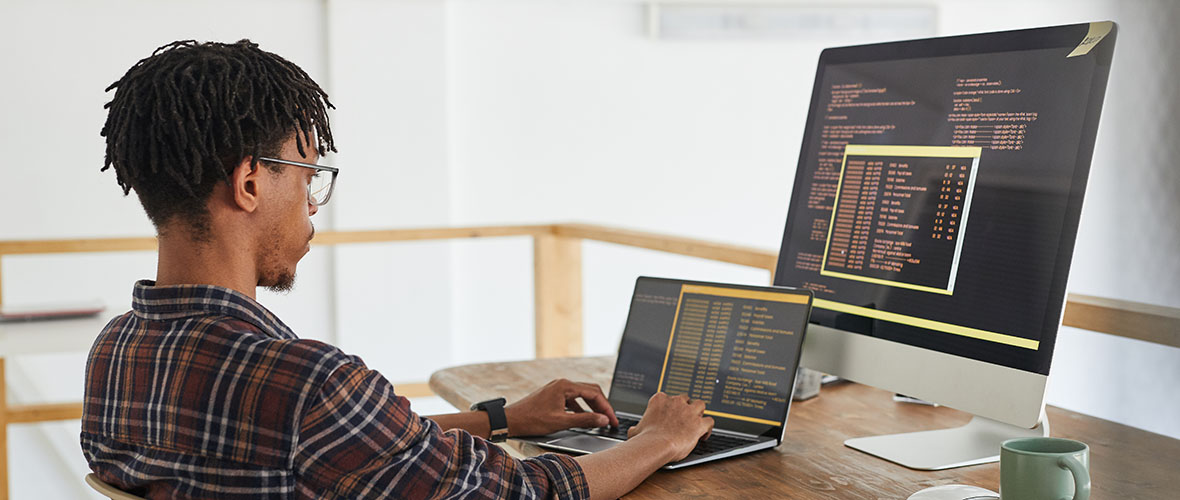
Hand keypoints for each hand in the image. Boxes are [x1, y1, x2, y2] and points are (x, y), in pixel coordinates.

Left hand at [504, 378, 618, 436]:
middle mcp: (562, 384)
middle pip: (590, 391)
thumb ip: (585, 420)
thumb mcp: (561, 422)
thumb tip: (603, 419)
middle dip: (602, 405)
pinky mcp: (553, 395)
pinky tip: (583, 419)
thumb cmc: (532, 420)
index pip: (594, 394)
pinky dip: (581, 408)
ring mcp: (557, 388)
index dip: (606, 408)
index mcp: (565, 386)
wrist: (510, 420)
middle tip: (611, 419)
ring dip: (592, 407)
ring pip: (582, 395)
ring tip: (600, 420)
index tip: (613, 420)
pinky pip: (572, 399)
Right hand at [627, 392, 713, 461]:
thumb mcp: (635, 431)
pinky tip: (704, 435)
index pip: (668, 397)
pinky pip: (709, 421)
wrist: (656, 445)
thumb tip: (632, 431)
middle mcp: (676, 402)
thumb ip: (636, 428)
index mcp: (659, 400)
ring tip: (697, 422)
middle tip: (684, 418)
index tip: (670, 414)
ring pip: (700, 405)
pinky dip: (708, 428)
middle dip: (685, 407)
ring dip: (699, 412)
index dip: (671, 407)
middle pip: (686, 399)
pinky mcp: (699, 423)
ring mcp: (689, 411)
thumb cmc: (645, 439)